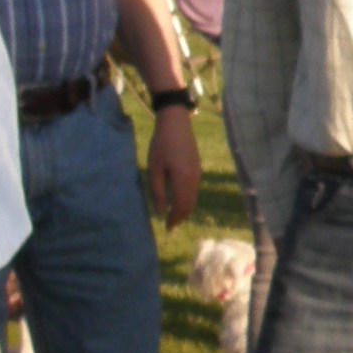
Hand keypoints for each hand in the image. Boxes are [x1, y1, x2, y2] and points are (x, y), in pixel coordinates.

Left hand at [147, 104, 200, 222]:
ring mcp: (197, 173)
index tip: (167, 228)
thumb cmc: (161, 145)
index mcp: (183, 180)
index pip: (182, 207)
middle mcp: (194, 179)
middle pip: (190, 205)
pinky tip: (177, 197)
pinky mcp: (197, 167)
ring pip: (193, 197)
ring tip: (172, 214)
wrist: (176, 123)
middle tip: (170, 225)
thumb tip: (160, 212)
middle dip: (180, 217)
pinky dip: (187, 198)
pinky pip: (194, 189)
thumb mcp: (154, 169)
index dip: (175, 219)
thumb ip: (157, 192)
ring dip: (184, 208)